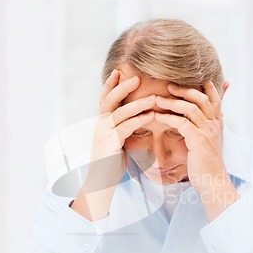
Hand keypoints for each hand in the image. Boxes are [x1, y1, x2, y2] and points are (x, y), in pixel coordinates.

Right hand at [86, 69, 154, 188]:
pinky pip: (126, 127)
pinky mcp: (110, 142)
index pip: (104, 98)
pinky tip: (151, 115)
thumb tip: (133, 119)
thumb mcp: (115, 141)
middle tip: (137, 77)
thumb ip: (120, 128)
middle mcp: (99, 124)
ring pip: (120, 112)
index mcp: (101, 122)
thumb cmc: (110, 162)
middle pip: (109, 99)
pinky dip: (139, 120)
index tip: (119, 71)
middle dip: (122, 87)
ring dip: (137, 103)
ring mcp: (103, 133)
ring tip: (153, 97)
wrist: (100, 180)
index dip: (110, 84)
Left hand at [154, 81, 238, 220]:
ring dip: (172, 101)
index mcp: (217, 123)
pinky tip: (157, 116)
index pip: (214, 98)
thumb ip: (207, 129)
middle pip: (202, 98)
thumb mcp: (209, 143)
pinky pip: (181, 122)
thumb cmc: (207, 165)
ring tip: (157, 99)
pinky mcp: (198, 140)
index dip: (206, 86)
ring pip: (191, 107)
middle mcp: (214, 124)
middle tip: (169, 85)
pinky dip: (168, 117)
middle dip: (185, 89)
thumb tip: (200, 121)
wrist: (213, 182)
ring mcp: (207, 131)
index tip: (194, 77)